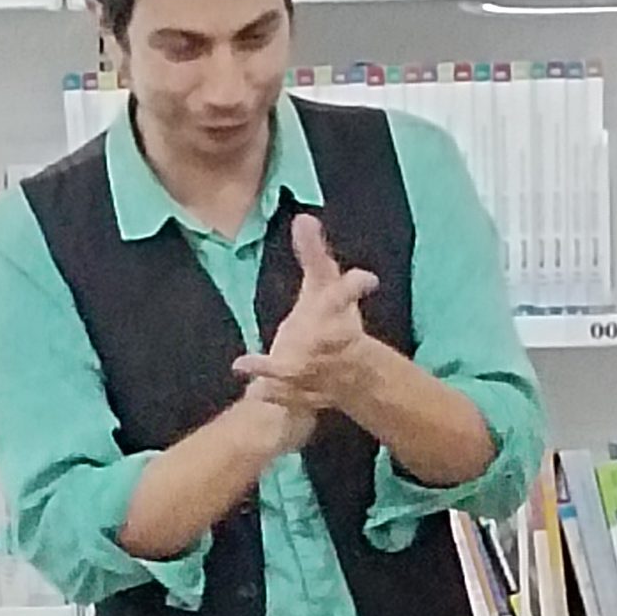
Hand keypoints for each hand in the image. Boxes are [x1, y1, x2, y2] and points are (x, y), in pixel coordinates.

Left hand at [233, 214, 379, 425]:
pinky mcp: (308, 397)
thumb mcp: (321, 288)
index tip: (368, 280)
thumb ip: (313, 255)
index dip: (356, 287)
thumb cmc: (330, 323)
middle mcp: (333, 345)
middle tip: (312, 335)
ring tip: (247, 365)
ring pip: (305, 372)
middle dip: (324, 338)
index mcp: (338, 315)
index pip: (347, 296)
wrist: (340, 375)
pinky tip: (253, 392)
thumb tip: (303, 217)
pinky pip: (291, 398)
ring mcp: (322, 374)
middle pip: (331, 342)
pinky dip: (274, 394)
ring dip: (282, 370)